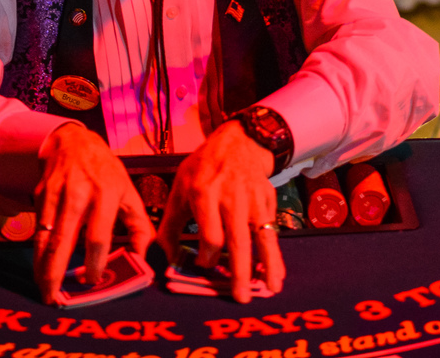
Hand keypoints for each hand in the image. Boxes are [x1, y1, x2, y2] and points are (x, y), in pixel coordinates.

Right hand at [33, 123, 153, 305]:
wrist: (74, 142)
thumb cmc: (106, 172)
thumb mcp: (129, 193)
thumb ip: (140, 226)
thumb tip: (144, 258)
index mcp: (106, 193)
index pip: (98, 235)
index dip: (95, 263)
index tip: (93, 281)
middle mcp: (79, 194)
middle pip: (64, 240)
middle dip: (56, 272)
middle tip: (55, 298)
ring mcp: (56, 195)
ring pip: (44, 238)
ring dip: (41, 267)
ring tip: (44, 290)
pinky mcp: (40, 196)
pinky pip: (37, 230)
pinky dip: (37, 252)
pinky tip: (40, 269)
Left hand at [159, 120, 284, 303]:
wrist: (237, 143)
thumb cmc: (203, 169)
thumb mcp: (180, 189)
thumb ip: (170, 225)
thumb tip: (162, 258)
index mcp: (205, 193)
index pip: (211, 234)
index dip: (207, 256)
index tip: (203, 265)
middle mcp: (231, 197)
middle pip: (238, 239)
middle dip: (240, 271)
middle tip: (241, 297)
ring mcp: (253, 199)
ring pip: (262, 236)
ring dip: (267, 264)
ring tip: (271, 288)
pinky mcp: (268, 201)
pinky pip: (272, 231)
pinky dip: (275, 253)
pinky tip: (277, 272)